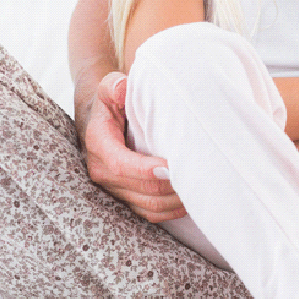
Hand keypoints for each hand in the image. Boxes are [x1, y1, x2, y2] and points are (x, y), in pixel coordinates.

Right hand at [82, 71, 186, 222]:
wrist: (101, 122)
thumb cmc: (112, 103)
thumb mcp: (109, 88)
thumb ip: (114, 86)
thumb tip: (122, 88)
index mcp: (99, 145)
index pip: (122, 165)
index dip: (147, 171)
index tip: (172, 168)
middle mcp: (102, 172)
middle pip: (141, 190)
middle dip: (170, 187)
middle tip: (199, 177)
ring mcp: (113, 190)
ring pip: (147, 206)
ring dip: (174, 202)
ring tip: (200, 190)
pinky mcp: (124, 199)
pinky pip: (148, 213)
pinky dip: (170, 211)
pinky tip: (190, 201)